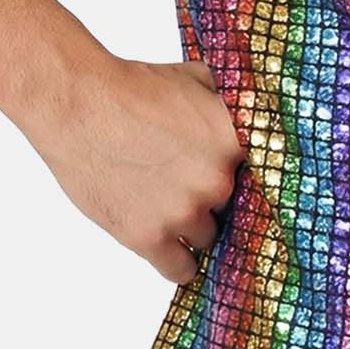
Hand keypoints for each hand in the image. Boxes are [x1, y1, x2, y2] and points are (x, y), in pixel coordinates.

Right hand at [24, 56, 246, 283]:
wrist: (79, 105)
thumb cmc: (134, 88)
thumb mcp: (198, 79)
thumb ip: (232, 101)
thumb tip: (254, 108)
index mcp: (236, 141)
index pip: (271, 176)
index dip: (254, 179)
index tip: (245, 182)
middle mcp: (218, 181)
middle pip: (235, 206)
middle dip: (216, 196)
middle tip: (191, 183)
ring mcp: (184, 212)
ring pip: (208, 237)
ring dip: (194, 226)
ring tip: (173, 206)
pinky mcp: (149, 238)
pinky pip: (180, 269)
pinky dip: (179, 262)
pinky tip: (173, 249)